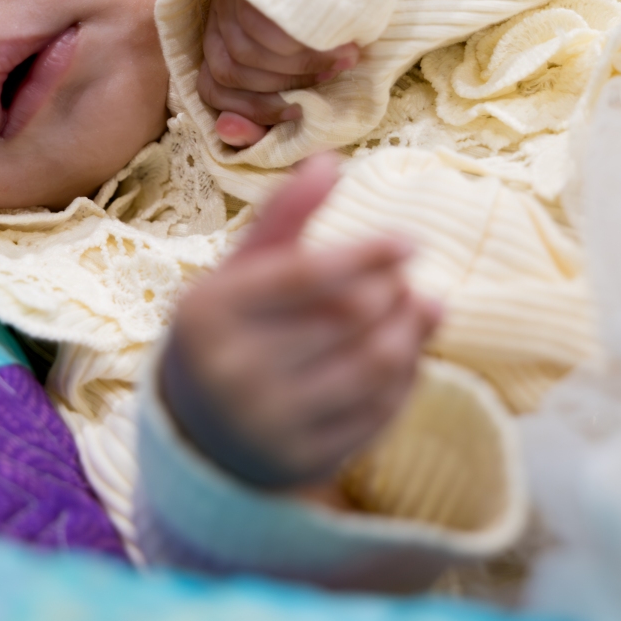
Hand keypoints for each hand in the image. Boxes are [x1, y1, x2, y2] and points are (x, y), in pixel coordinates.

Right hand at [159, 154, 441, 489]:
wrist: (198, 436)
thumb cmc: (227, 334)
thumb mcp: (237, 273)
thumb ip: (283, 219)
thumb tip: (330, 159)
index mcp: (210, 312)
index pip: (307, 274)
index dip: (367, 252)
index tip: (409, 240)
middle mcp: (234, 370)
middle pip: (350, 317)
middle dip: (393, 291)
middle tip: (409, 280)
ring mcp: (270, 422)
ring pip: (374, 366)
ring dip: (412, 331)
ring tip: (421, 308)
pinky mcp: (305, 460)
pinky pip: (379, 412)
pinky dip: (406, 378)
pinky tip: (408, 355)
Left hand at [198, 0, 358, 147]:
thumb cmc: (332, 19)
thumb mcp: (303, 69)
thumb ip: (263, 110)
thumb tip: (226, 131)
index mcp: (221, 38)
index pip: (211, 87)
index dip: (251, 110)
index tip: (298, 113)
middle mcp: (217, 13)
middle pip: (228, 71)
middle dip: (282, 89)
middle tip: (330, 83)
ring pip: (244, 51)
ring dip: (300, 67)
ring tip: (343, 61)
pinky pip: (264, 26)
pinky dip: (305, 47)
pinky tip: (339, 44)